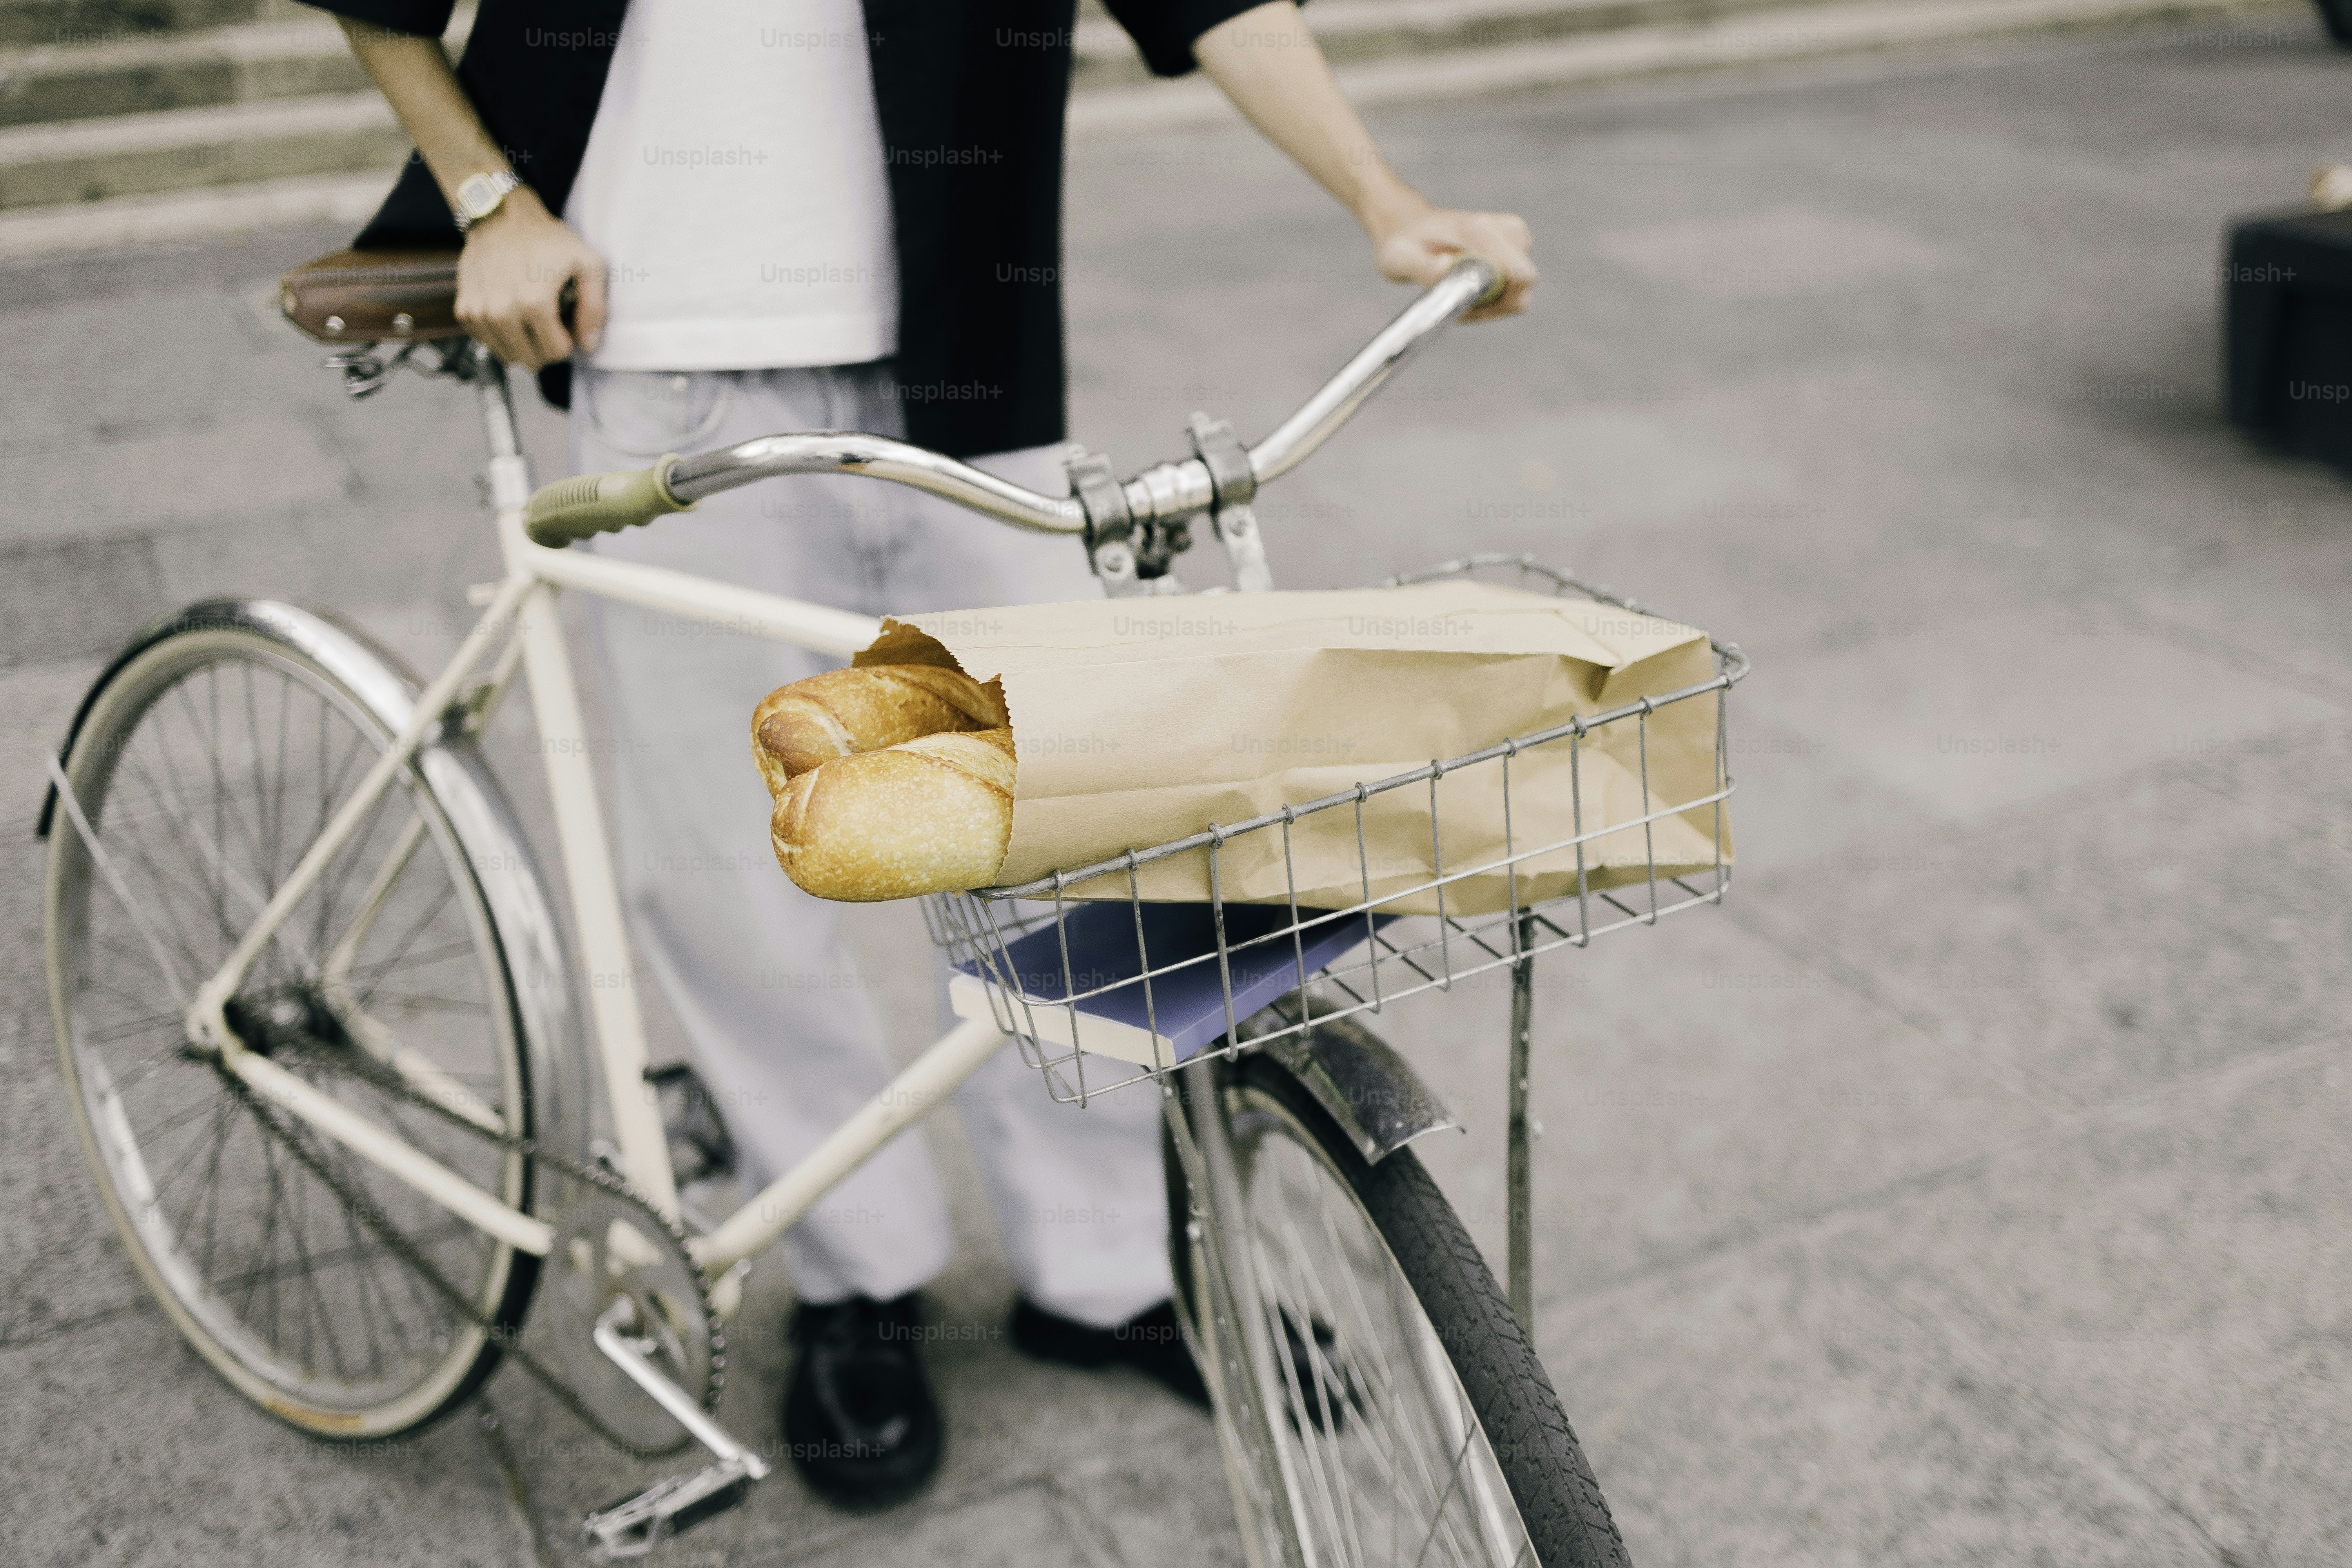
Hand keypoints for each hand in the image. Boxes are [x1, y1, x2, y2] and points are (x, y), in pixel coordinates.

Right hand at [455, 186, 609, 368]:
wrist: (501, 217)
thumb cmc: (549, 240)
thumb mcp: (588, 264)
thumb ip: (594, 309)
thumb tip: (588, 345)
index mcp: (534, 304)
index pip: (556, 353)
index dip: (566, 340)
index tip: (564, 320)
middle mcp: (502, 312)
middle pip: (531, 359)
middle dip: (544, 345)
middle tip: (548, 318)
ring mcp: (479, 312)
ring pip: (508, 355)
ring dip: (522, 342)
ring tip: (528, 312)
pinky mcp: (464, 310)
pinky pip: (488, 342)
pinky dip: (501, 334)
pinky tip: (509, 310)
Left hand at [1366, 200, 1536, 321]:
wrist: (1413, 227)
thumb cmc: (1406, 244)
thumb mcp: (1400, 258)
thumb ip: (1420, 267)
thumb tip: (1444, 268)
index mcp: (1481, 229)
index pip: (1519, 274)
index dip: (1492, 304)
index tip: (1457, 301)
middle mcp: (1506, 229)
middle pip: (1524, 284)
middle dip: (1493, 303)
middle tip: (1455, 298)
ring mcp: (1516, 236)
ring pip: (1520, 289)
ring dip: (1491, 300)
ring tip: (1457, 290)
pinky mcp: (1517, 245)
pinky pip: (1516, 286)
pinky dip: (1494, 295)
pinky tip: (1466, 286)